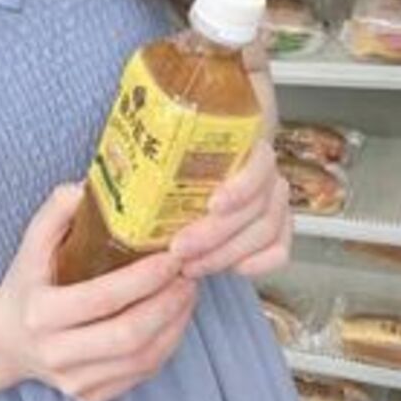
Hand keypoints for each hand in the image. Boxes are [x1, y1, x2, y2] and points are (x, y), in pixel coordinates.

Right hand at [0, 184, 197, 400]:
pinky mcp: (90, 397)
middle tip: (188, 273)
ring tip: (188, 291)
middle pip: (128, 335)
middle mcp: (56, 352)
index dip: (143, 279)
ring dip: (174, 325)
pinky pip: (140, 375)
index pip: (102, 298)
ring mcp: (74, 381)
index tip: (171, 256)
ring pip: (140, 360)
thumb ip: (57, 210)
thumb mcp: (32, 242)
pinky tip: (174, 318)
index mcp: (41, 312)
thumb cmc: (27, 282)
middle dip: (168, 304)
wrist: (6, 339)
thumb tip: (89, 185)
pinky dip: (166, 346)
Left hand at [168, 139, 291, 279]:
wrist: (214, 143)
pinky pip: (279, 249)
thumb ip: (156, 136)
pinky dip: (260, 263)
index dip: (240, 187)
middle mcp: (265, 170)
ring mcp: (274, 199)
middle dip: (216, 234)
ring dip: (227, 254)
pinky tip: (234, 270)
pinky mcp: (277, 225)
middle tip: (180, 248)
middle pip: (256, 207)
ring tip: (191, 265)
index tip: (212, 205)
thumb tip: (121, 145)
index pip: (258, 163)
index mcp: (247, 140)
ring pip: (265, 232)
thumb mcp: (173, 130)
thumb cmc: (188, 140)